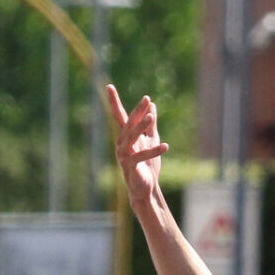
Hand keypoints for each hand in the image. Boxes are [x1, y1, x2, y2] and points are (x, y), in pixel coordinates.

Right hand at [106, 85, 168, 206]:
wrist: (145, 188)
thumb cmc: (147, 166)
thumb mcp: (151, 141)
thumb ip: (151, 125)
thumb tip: (152, 106)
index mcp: (125, 136)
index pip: (120, 116)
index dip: (114, 102)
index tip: (109, 86)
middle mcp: (121, 143)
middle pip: (128, 123)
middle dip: (137, 111)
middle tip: (146, 99)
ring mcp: (123, 154)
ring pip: (132, 137)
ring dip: (142, 127)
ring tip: (151, 117)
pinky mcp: (130, 166)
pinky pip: (141, 156)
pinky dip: (154, 151)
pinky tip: (165, 146)